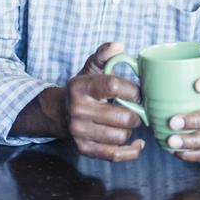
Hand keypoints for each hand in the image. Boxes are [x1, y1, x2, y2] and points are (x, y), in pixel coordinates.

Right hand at [65, 41, 144, 161]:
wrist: (60, 112)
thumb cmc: (84, 88)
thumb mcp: (91, 67)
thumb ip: (105, 54)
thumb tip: (119, 44)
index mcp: (82, 87)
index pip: (113, 86)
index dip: (133, 90)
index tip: (140, 92)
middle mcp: (78, 111)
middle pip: (122, 116)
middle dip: (137, 113)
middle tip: (137, 109)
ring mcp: (80, 132)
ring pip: (121, 136)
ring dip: (131, 129)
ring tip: (128, 121)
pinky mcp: (84, 149)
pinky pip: (114, 155)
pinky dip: (131, 151)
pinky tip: (137, 143)